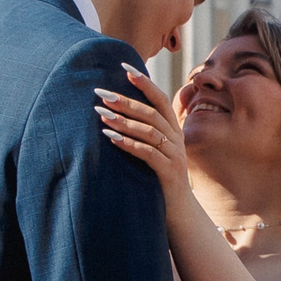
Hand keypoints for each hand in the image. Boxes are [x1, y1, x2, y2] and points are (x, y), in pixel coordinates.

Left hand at [94, 69, 189, 186]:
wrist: (179, 212)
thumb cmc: (160, 179)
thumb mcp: (156, 151)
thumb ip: (146, 132)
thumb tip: (120, 110)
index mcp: (173, 129)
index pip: (160, 99)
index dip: (144, 82)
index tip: (124, 67)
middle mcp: (176, 138)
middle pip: (152, 112)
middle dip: (126, 100)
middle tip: (102, 93)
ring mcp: (175, 155)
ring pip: (149, 131)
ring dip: (124, 121)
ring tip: (101, 114)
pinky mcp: (169, 171)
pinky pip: (148, 153)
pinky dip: (128, 143)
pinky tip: (111, 137)